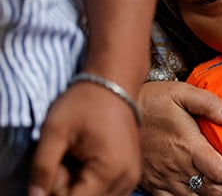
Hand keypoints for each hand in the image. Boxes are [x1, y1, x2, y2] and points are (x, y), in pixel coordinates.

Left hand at [28, 81, 140, 195]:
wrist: (114, 84)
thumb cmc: (85, 102)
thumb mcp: (54, 131)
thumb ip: (42, 168)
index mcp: (110, 171)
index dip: (54, 189)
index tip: (55, 166)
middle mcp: (127, 180)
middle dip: (67, 188)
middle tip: (65, 158)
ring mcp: (131, 179)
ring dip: (79, 188)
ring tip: (76, 159)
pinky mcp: (130, 175)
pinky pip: (105, 193)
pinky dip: (91, 184)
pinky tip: (87, 162)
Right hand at [138, 81, 221, 195]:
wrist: (117, 109)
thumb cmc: (151, 99)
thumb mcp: (182, 92)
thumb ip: (210, 104)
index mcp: (187, 146)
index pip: (220, 172)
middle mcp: (176, 167)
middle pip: (212, 191)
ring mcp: (162, 178)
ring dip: (214, 195)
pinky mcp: (150, 183)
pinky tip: (198, 190)